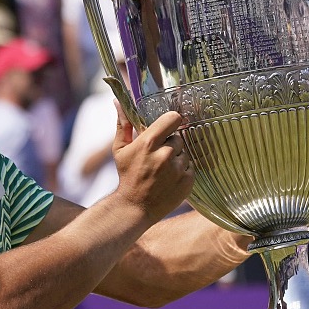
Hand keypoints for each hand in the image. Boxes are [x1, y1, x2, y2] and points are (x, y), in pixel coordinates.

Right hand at [111, 103, 193, 221]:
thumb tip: (118, 102)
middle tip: (158, 154)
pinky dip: (182, 170)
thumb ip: (123, 124)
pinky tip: (169, 177)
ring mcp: (178, 169)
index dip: (171, 121)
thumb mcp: (120, 149)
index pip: (173, 118)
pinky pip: (190, 167)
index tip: (167, 126)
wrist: (135, 207)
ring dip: (177, 157)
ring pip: (185, 152)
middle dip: (170, 142)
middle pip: (178, 137)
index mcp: (149, 142)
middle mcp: (165, 154)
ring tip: (163, 168)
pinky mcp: (188, 182)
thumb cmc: (126, 175)